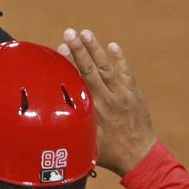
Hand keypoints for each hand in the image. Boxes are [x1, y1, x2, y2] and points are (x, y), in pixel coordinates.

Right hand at [59, 29, 155, 176]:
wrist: (139, 156)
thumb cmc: (108, 154)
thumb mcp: (85, 145)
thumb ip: (70, 130)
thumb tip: (49, 124)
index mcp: (93, 110)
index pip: (78, 81)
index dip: (69, 64)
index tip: (60, 49)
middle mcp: (107, 98)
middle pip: (90, 69)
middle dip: (79, 49)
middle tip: (69, 32)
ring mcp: (122, 94)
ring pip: (107, 67)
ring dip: (96, 49)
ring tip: (85, 32)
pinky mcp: (133, 94)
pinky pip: (126, 73)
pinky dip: (119, 59)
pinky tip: (112, 46)